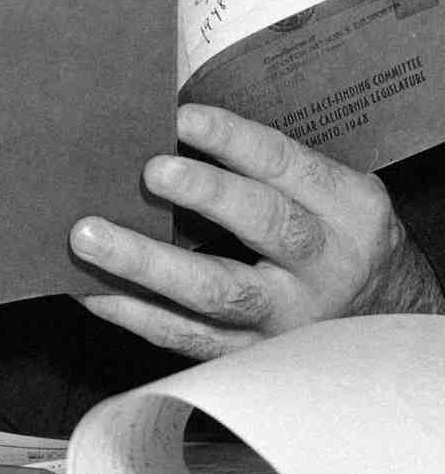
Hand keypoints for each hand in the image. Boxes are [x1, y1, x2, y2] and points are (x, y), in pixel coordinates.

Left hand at [74, 104, 444, 356]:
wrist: (384, 322)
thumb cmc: (337, 239)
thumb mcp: (331, 195)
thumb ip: (268, 169)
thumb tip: (168, 127)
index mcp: (348, 211)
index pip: (290, 167)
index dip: (236, 140)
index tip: (182, 117)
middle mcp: (325, 266)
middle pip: (265, 226)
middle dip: (205, 195)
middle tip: (150, 171)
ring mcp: (289, 319)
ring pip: (217, 292)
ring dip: (146, 263)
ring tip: (88, 237)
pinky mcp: (253, 356)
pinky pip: (187, 336)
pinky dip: (134, 312)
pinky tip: (90, 289)